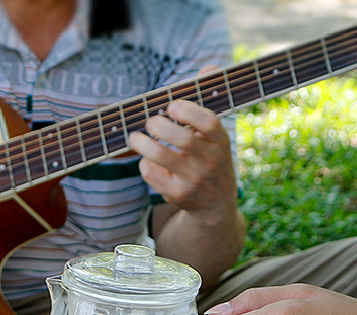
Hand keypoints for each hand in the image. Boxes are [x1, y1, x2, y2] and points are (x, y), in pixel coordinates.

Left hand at [128, 97, 237, 217]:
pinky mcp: (177, 195)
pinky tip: (148, 160)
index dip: (187, 110)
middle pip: (182, 138)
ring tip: (135, 137)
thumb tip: (209, 66)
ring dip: (142, 143)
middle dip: (159, 125)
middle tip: (151, 122)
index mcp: (221, 142)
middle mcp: (210, 162)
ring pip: (161, 156)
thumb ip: (207, 102)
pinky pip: (152, 174)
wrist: (215, 205)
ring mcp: (194, 180)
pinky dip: (144, 163)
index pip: (208, 122)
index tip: (172, 106)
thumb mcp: (216, 135)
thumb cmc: (211, 158)